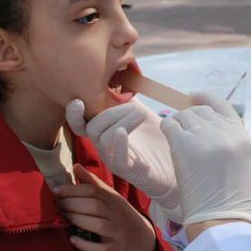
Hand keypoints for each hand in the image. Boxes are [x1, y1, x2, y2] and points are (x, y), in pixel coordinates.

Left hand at [55, 164, 157, 250]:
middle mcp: (117, 214)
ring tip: (64, 217)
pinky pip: (100, 248)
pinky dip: (85, 244)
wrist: (142, 239)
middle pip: (94, 206)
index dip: (73, 189)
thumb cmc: (120, 214)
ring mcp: (117, 232)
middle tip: (58, 205)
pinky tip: (72, 238)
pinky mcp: (115, 249)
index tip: (56, 190)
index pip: (94, 190)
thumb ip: (93, 182)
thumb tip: (75, 166)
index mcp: (115, 199)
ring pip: (97, 225)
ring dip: (77, 220)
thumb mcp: (111, 197)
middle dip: (72, 204)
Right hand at [66, 99, 181, 219]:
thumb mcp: (140, 113)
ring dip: (121, 121)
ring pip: (103, 139)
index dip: (74, 115)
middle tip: (135, 107)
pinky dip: (119, 144)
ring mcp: (115, 159)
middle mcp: (105, 147)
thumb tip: (120, 79)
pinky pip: (116, 159)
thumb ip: (127, 99)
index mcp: (105, 132)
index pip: (80, 124)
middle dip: (111, 112)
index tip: (79, 101)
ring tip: (141, 114)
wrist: (177, 165)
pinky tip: (124, 132)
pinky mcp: (129, 171)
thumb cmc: (157, 139)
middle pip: (91, 128)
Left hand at [159, 93, 250, 226]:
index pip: (221, 103)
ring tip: (178, 143)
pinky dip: (167, 130)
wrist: (220, 216)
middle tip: (184, 133)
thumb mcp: (245, 162)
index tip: (193, 96)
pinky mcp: (183, 144)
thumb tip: (219, 126)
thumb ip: (234, 140)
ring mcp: (203, 136)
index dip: (205, 97)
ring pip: (182, 116)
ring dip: (178, 126)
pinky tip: (169, 141)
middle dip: (190, 119)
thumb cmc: (233, 196)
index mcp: (240, 134)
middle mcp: (223, 130)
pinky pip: (169, 125)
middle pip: (199, 110)